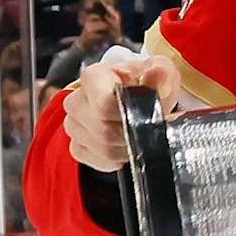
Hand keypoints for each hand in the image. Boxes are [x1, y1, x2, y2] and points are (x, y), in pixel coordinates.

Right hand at [64, 54, 182, 171]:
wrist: (141, 101)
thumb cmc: (147, 85)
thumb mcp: (162, 73)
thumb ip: (161, 74)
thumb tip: (157, 73)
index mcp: (93, 77)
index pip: (104, 105)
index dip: (130, 116)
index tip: (147, 115)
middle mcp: (76, 101)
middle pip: (104, 130)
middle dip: (133, 134)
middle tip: (150, 128)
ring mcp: (73, 126)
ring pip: (103, 149)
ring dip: (128, 147)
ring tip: (140, 135)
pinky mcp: (77, 147)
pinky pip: (100, 161)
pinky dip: (120, 159)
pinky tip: (127, 145)